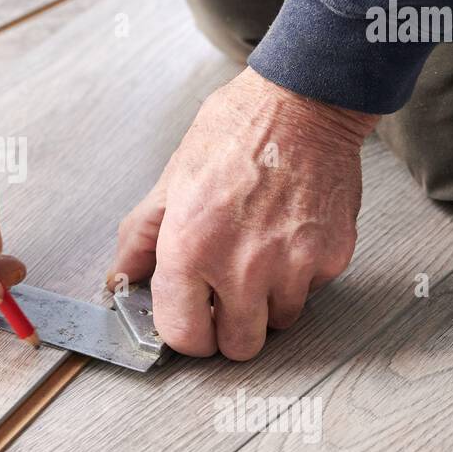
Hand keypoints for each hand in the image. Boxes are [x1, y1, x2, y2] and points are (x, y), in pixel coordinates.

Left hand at [108, 67, 377, 360]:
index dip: (186, 333)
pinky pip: (312, 290)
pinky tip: (287, 236)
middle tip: (226, 298)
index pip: (185, 337)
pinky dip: (300, 274)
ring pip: (279, 322)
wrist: (303, 104)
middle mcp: (243, 266)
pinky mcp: (331, 257)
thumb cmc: (236, 133)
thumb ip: (141, 238)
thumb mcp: (171, 181)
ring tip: (259, 255)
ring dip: (268, 301)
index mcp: (191, 249)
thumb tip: (121, 276)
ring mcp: (293, 265)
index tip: (190, 321)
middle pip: (239, 347)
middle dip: (229, 329)